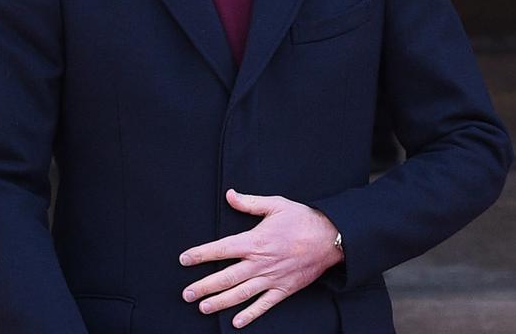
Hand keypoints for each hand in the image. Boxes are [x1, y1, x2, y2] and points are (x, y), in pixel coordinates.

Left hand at [180, 189, 343, 328]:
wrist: (331, 238)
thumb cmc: (303, 219)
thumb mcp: (277, 205)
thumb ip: (250, 203)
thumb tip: (230, 195)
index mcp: (255, 241)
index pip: (221, 249)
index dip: (200, 254)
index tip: (184, 259)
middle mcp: (260, 263)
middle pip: (225, 277)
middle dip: (203, 286)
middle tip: (186, 294)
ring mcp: (271, 278)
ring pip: (240, 294)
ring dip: (219, 302)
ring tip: (202, 307)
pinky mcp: (284, 289)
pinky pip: (264, 305)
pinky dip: (250, 315)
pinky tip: (236, 322)